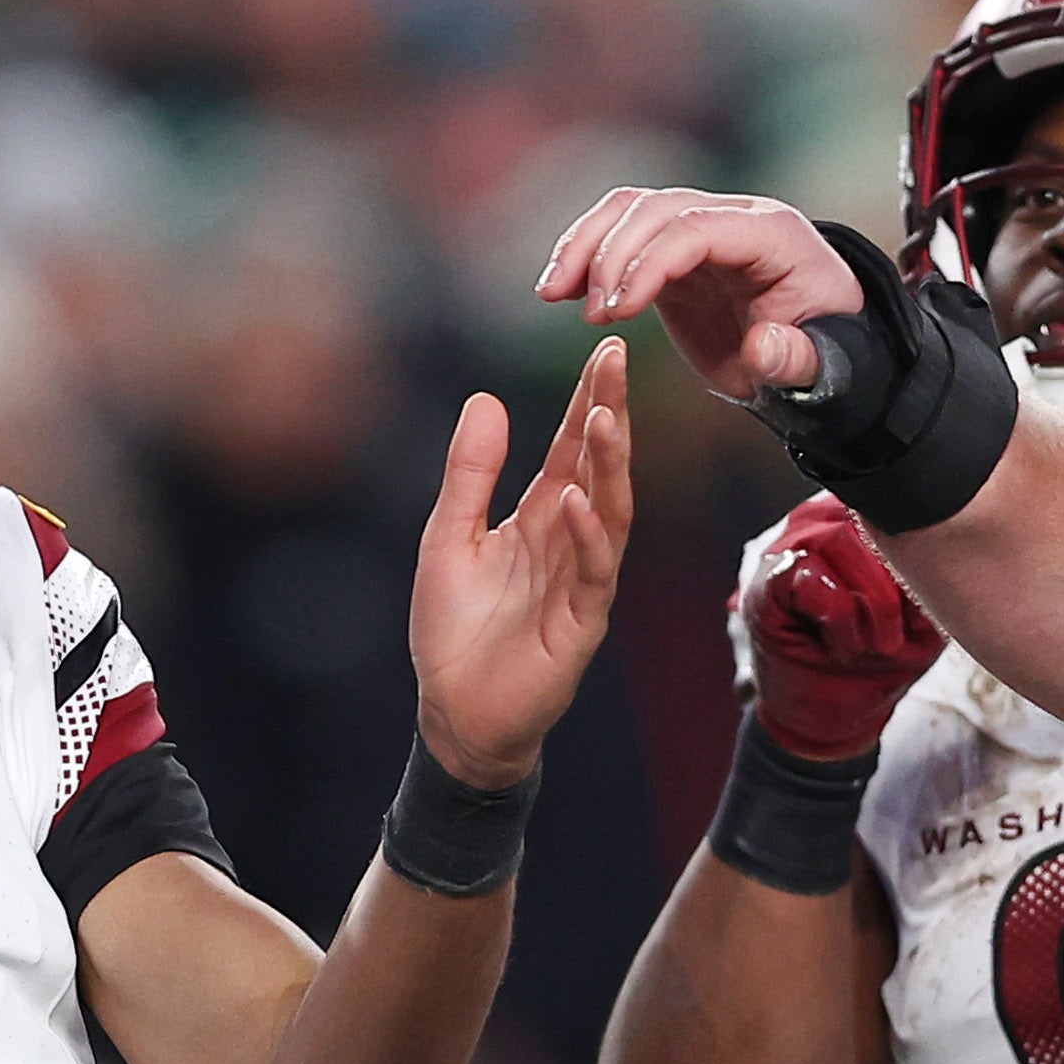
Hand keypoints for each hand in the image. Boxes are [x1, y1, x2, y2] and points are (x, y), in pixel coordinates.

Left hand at [411, 338, 634, 787]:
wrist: (455, 715)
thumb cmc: (455, 631)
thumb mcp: (448, 537)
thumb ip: (469, 474)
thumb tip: (485, 398)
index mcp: (540, 517)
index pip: (572, 448)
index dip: (587, 399)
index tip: (604, 349)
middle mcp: (570, 542)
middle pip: (598, 467)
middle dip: (608, 412)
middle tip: (615, 358)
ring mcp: (580, 582)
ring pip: (610, 514)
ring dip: (609, 466)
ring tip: (604, 417)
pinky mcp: (580, 626)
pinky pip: (593, 575)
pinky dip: (587, 538)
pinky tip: (578, 502)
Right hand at [535, 188, 861, 401]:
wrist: (826, 355)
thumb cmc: (828, 361)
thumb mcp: (823, 370)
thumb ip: (796, 359)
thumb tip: (762, 346)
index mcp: (772, 235)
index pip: (697, 229)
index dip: (649, 262)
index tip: (617, 311)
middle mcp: (735, 219)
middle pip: (655, 209)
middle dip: (611, 255)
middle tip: (593, 317)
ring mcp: (701, 231)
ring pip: (630, 210)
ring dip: (584, 245)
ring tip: (552, 295)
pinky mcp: (675, 255)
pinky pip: (621, 235)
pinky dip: (586, 256)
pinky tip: (560, 292)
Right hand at [732, 496, 945, 761]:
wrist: (834, 716)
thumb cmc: (877, 661)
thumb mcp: (925, 618)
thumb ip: (934, 575)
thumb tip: (943, 542)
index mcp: (867, 519)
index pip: (905, 507)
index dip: (922, 558)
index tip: (922, 615)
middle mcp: (827, 517)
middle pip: (875, 520)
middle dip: (895, 589)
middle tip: (893, 640)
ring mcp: (793, 543)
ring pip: (843, 541)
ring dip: (868, 605)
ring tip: (867, 645)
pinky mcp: (768, 578)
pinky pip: (810, 577)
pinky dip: (837, 618)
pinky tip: (838, 645)